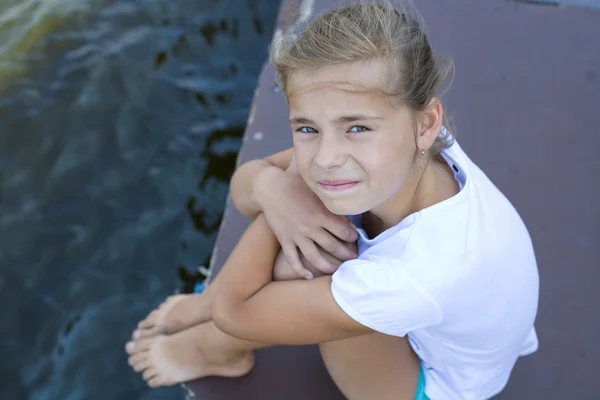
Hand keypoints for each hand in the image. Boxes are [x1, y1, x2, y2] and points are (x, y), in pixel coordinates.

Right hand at [253, 164, 357, 278]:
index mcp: (321, 214)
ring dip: (328, 266)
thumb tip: (347, 217)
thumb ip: (331, 204)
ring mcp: (297, 236)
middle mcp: (310, 227)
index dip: (353, 237)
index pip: (344, 231)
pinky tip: (308, 276)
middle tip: (353, 257)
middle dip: (346, 254)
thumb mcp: (317, 191)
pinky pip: (293, 259)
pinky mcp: (285, 240)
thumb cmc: (296, 185)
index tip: (355, 238)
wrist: (270, 188)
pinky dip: (300, 270)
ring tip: (337, 270)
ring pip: (315, 257)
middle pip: (333, 247)